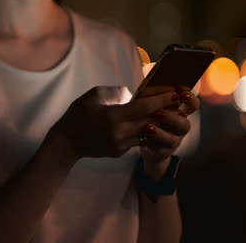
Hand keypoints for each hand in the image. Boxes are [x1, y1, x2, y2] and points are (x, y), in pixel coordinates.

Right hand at [48, 86, 180, 161]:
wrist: (66, 143)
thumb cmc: (77, 116)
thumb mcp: (92, 96)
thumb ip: (114, 92)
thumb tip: (130, 94)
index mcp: (114, 116)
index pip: (144, 107)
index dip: (162, 100)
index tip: (176, 93)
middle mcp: (120, 132)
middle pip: (151, 120)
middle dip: (166, 111)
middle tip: (179, 103)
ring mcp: (121, 144)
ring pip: (146, 132)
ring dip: (157, 123)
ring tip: (167, 113)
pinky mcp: (120, 152)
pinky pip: (136, 140)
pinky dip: (142, 131)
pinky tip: (147, 124)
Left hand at [139, 86, 199, 176]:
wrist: (143, 140)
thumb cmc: (147, 116)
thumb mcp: (148, 104)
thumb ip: (152, 95)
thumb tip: (151, 83)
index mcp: (179, 111)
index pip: (192, 104)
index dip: (190, 99)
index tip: (181, 92)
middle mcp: (180, 126)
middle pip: (185, 123)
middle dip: (172, 118)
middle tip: (158, 112)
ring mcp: (174, 140)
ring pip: (174, 138)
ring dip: (161, 132)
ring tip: (148, 127)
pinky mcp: (164, 151)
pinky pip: (161, 148)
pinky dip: (153, 142)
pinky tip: (145, 136)